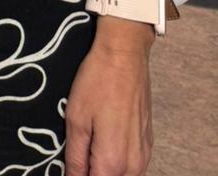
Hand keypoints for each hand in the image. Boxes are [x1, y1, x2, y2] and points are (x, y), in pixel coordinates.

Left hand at [64, 25, 152, 175]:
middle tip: (76, 155)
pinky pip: (132, 167)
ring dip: (105, 169)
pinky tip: (103, 143)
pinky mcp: (148, 144)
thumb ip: (75, 158)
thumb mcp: (75, 119)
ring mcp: (144, 155)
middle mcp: (133, 165)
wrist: (124, 54)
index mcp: (113, 162)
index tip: (70, 164)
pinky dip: (117, 163)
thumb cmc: (98, 82)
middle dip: (91, 172)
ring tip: (87, 149)